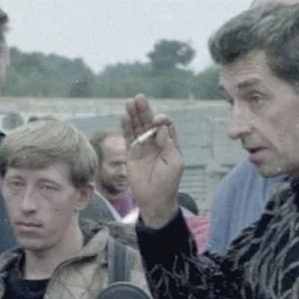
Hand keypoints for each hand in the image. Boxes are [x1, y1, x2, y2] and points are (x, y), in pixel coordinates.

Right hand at [119, 95, 183, 228]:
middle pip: (149, 123)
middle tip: (139, 98)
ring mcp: (143, 148)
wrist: (155, 200)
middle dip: (144, 111)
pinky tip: (124, 117)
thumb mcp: (174, 163)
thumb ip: (168, 144)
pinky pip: (128, 138)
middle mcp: (155, 143)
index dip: (161, 119)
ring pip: (137, 128)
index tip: (157, 120)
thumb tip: (161, 127)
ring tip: (129, 102)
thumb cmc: (169, 183)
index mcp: (169, 144)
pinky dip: (126, 128)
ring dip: (134, 115)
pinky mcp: (131, 154)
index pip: (165, 125)